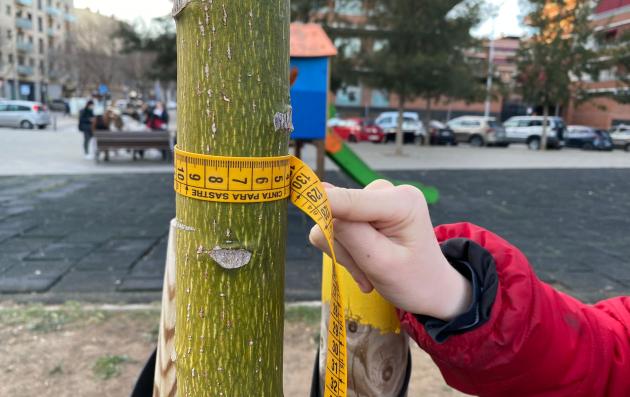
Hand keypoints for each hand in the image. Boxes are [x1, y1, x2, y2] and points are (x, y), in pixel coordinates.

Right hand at [309, 180, 471, 320]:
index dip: (321, 207)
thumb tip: (319, 196)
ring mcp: (375, 199)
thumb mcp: (381, 264)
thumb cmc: (414, 280)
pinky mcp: (364, 209)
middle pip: (337, 212)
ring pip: (332, 221)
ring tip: (370, 271)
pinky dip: (346, 251)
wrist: (431, 290)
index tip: (299, 209)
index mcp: (401, 200)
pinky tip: (366, 266)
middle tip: (367, 274)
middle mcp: (387, 191)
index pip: (348, 199)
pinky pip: (336, 226)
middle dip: (344, 247)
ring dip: (345, 252)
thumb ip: (349, 233)